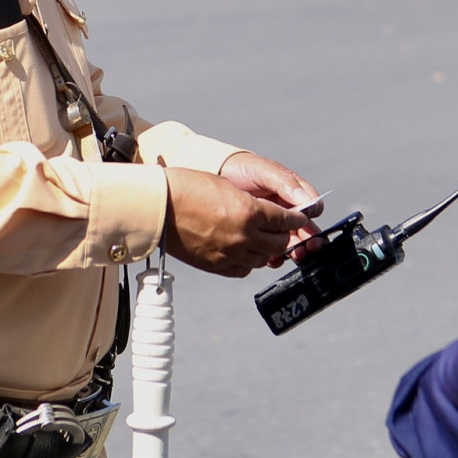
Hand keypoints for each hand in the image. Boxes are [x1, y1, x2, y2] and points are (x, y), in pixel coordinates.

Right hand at [162, 166, 314, 277]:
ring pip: (263, 259)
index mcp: (250, 212)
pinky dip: (249, 261)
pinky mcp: (217, 266)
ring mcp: (230, 254)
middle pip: (279, 243)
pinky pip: (244, 270)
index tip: (298, 217)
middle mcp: (244, 236)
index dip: (295, 218)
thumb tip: (271, 215)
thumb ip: (253, 205)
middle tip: (282, 229)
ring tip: (262, 239)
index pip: (286, 221)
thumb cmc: (190, 187)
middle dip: (283, 235)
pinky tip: (244, 251)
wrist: (158, 206)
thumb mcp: (228, 188)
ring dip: (266, 249)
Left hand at [219, 151, 322, 263]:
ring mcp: (275, 225)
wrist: (217, 175)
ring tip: (292, 254)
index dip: (312, 218)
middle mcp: (288, 210)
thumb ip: (285, 183)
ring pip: (292, 242)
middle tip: (306, 248)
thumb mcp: (263, 171)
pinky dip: (275, 256)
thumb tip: (305, 199)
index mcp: (294, 192)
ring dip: (295, 250)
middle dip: (309, 241)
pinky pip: (273, 250)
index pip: (313, 208)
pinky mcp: (261, 236)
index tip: (306, 224)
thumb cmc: (242, 169)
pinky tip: (272, 257)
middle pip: (306, 230)